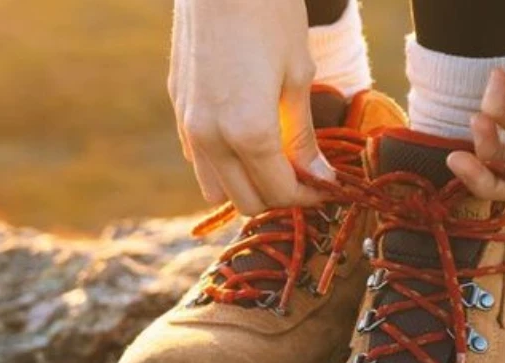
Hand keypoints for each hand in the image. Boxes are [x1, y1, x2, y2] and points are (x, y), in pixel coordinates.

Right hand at [169, 0, 333, 214]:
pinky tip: (246, 142)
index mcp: (248, 133)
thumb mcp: (298, 76)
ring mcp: (188, 123)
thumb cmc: (270, 14)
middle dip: (280, 196)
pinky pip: (199, 157)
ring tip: (276, 163)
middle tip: (305, 177)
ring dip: (247, 185)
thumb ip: (302, 135)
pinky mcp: (177, 105)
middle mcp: (211, 137)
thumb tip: (319, 175)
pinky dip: (223, 164)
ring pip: (215, 188)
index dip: (308, 197)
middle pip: (247, 201)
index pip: (279, 192)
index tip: (326, 188)